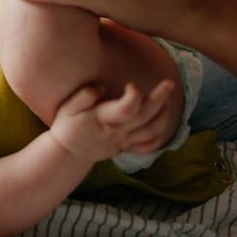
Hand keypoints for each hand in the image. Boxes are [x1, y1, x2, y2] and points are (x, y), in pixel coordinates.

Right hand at [49, 81, 175, 163]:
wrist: (67, 153)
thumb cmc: (67, 127)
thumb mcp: (68, 107)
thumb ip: (84, 95)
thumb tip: (102, 88)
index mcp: (103, 119)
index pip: (126, 108)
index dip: (134, 95)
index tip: (130, 84)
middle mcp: (117, 132)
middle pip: (145, 116)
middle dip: (160, 98)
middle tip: (169, 83)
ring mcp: (124, 142)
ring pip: (152, 131)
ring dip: (164, 115)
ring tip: (167, 99)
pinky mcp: (126, 148)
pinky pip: (148, 146)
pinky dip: (159, 136)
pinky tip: (162, 123)